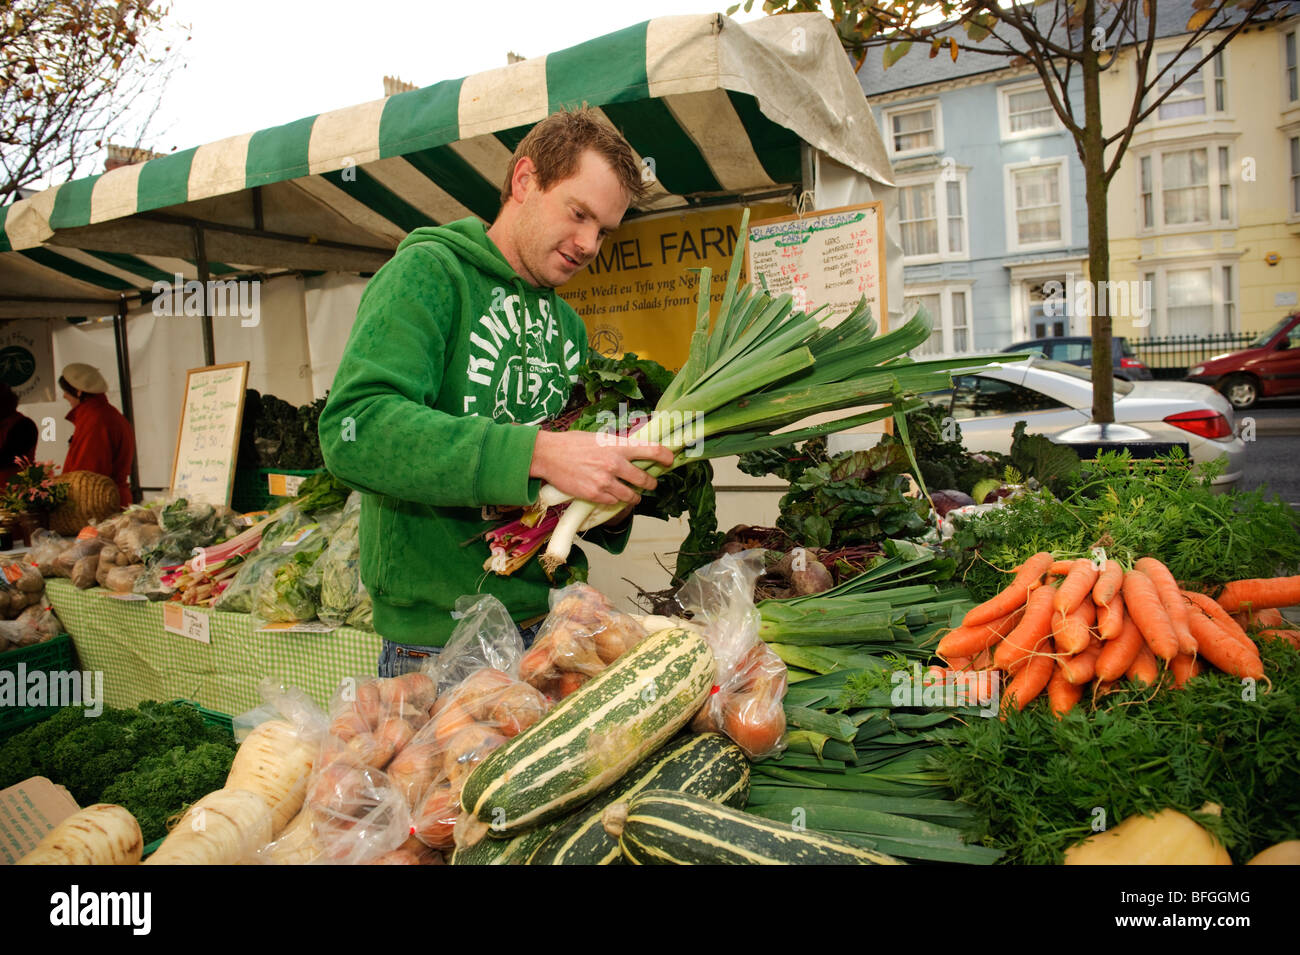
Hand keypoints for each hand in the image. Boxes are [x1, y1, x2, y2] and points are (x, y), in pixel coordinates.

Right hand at [529, 430, 674, 505]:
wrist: (548, 455)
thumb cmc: (572, 443)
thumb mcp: (599, 438)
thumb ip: (618, 445)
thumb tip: (635, 450)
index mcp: (618, 446)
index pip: (652, 450)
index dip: (665, 456)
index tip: (670, 460)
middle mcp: (615, 464)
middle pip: (645, 479)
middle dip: (651, 483)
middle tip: (651, 484)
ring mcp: (605, 481)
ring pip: (631, 496)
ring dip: (634, 497)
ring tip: (633, 495)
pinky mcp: (595, 495)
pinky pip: (613, 502)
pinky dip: (615, 500)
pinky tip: (612, 496)